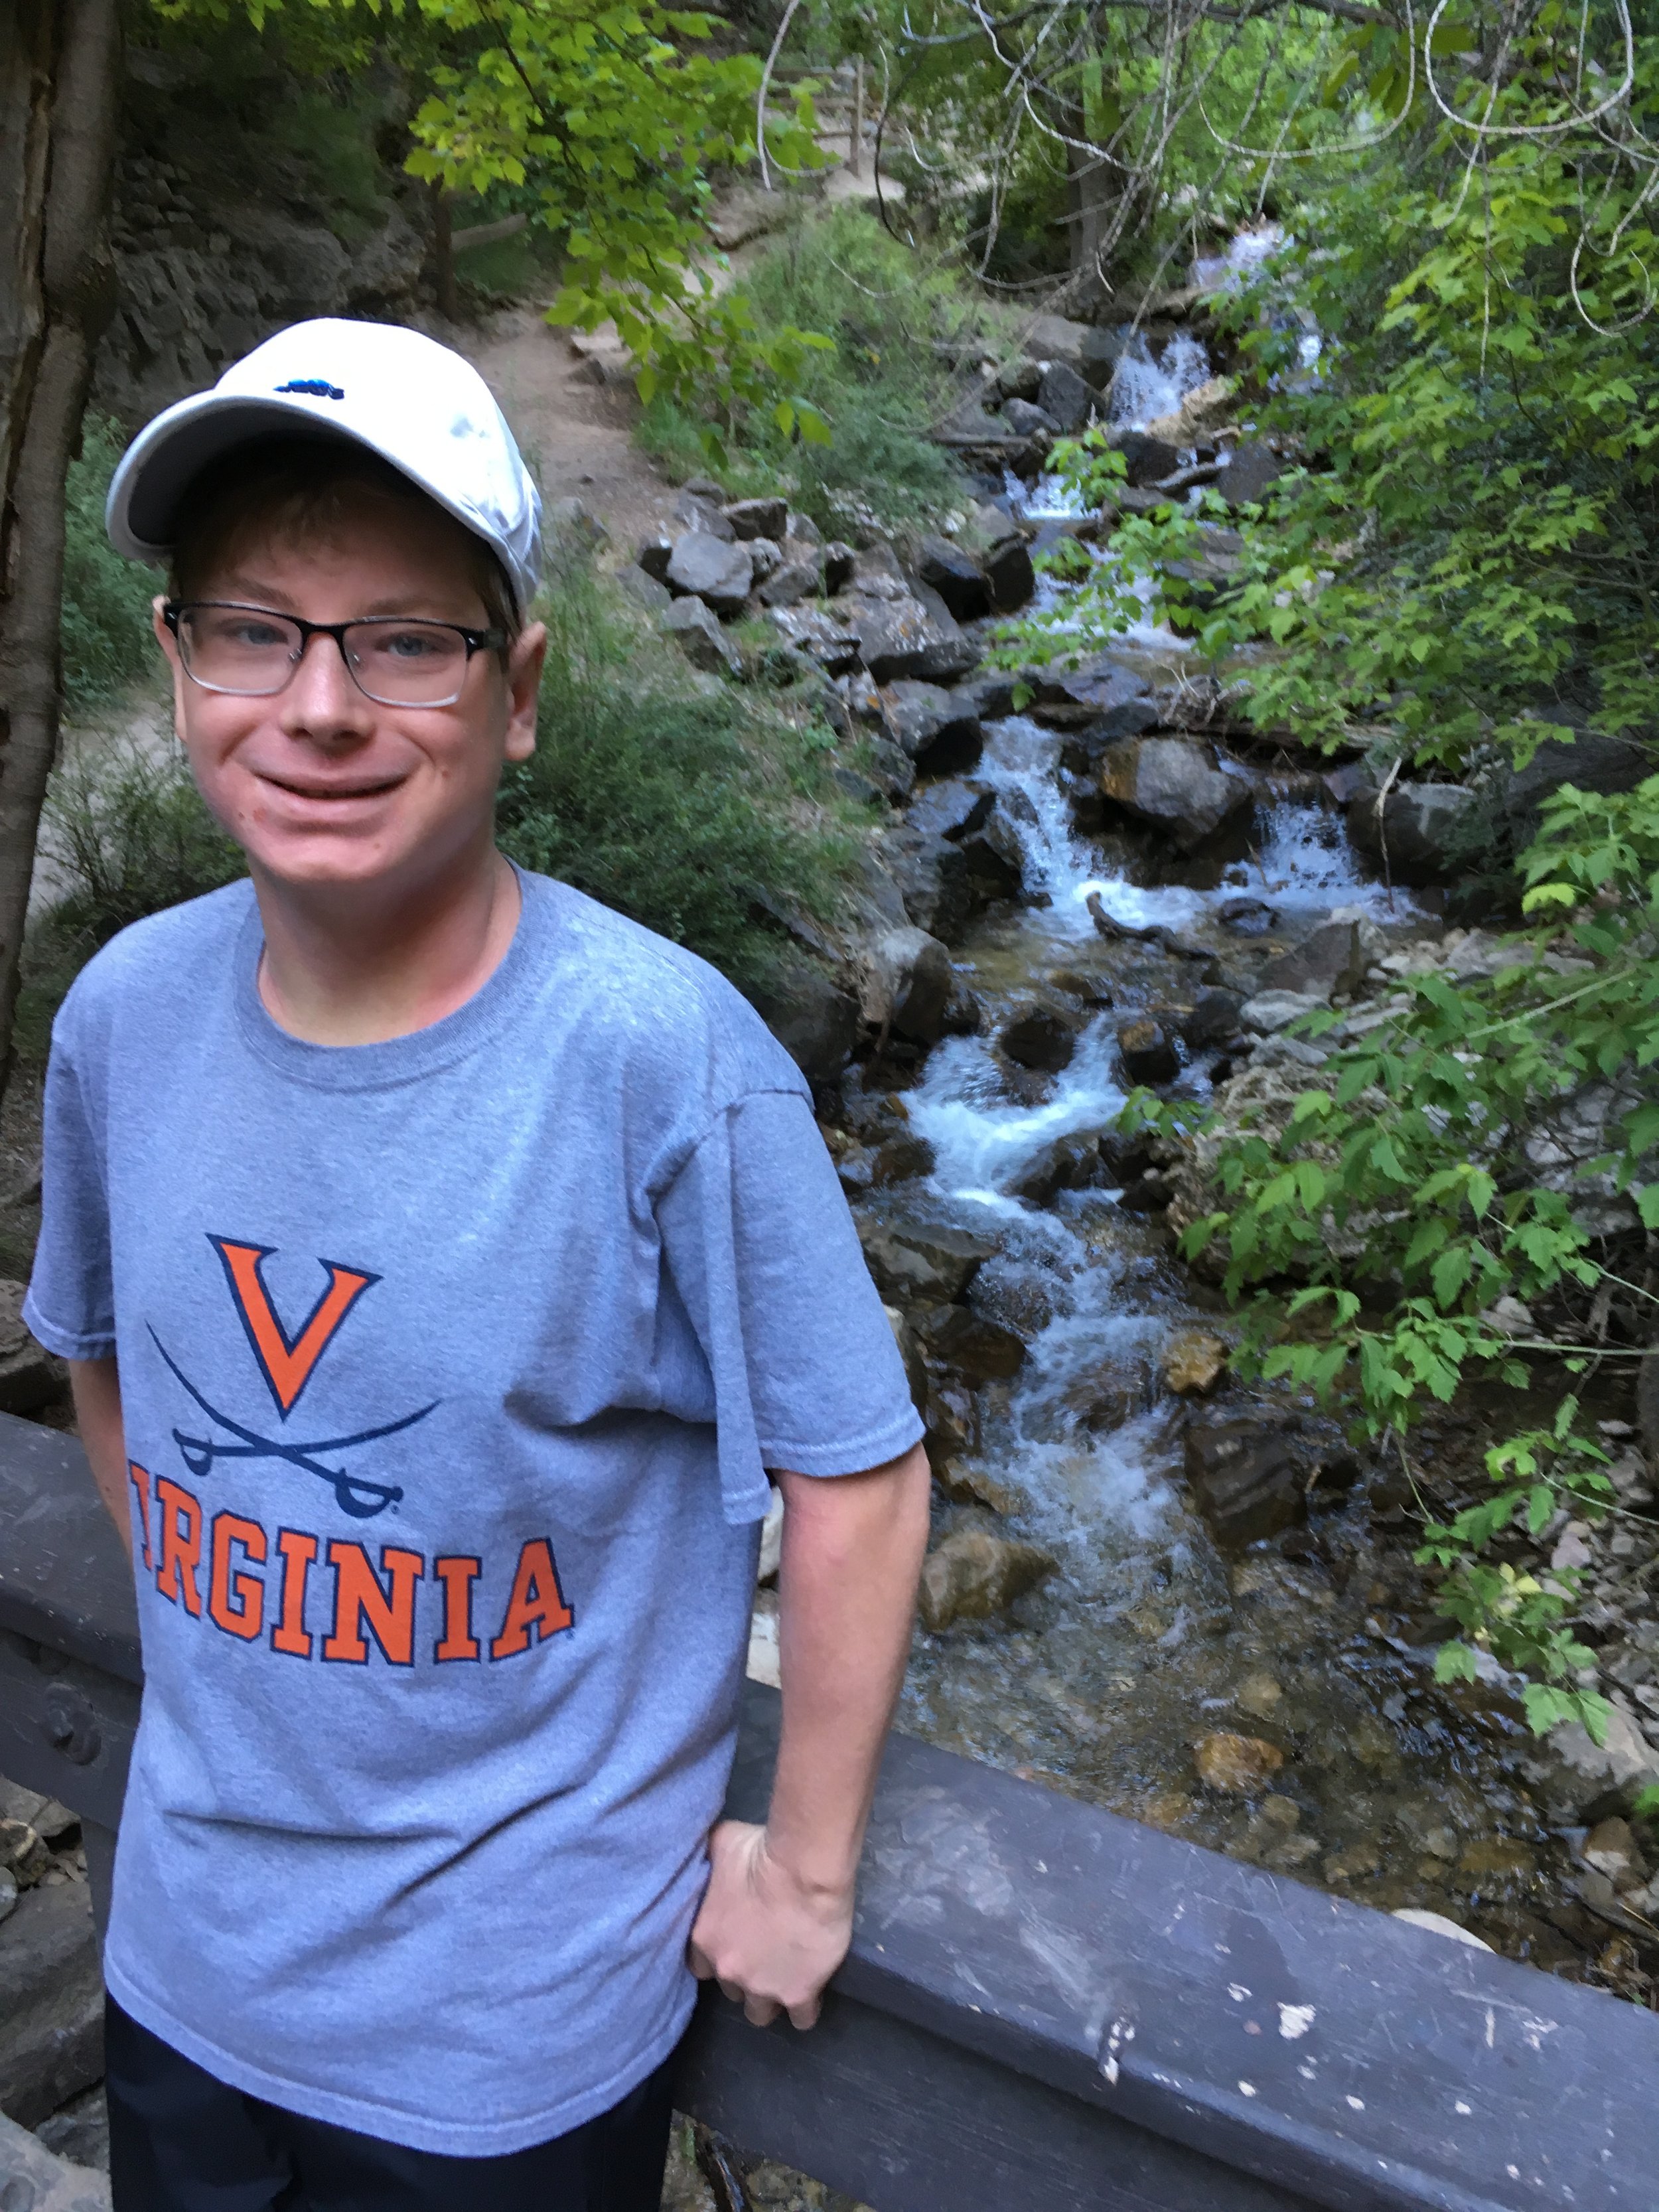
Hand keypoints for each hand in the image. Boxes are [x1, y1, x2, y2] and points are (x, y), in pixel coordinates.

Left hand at [687, 1819, 852, 2029]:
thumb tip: (704, 1849)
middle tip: (763, 1952)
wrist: (803, 1870)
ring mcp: (764, 1987)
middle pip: (731, 1989)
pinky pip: (800, 2019)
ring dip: (770, 1997)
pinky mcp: (799, 1993)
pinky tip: (810, 1991)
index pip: (700, 1965)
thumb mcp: (721, 1844)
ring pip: (760, 2013)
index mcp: (705, 1938)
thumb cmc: (760, 1851)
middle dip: (744, 1974)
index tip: (732, 1943)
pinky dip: (804, 2008)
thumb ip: (709, 1858)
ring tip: (786, 1977)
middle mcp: (729, 1970)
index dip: (717, 1955)